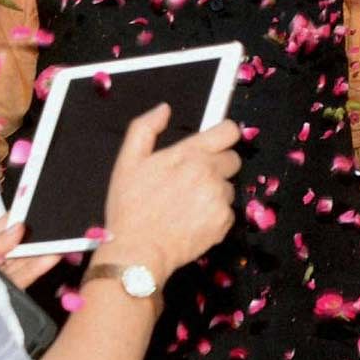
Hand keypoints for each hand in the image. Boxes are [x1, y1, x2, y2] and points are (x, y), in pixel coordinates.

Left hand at [0, 219, 57, 286]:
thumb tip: (18, 228)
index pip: (1, 227)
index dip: (18, 217)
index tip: (37, 209)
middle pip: (16, 243)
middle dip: (34, 235)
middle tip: (53, 228)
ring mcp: (1, 273)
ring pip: (24, 259)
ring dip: (41, 251)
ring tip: (58, 242)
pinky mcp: (10, 288)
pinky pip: (26, 275)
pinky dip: (40, 267)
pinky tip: (51, 258)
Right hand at [95, 104, 239, 283]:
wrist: (138, 250)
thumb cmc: (129, 207)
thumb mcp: (127, 162)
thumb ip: (144, 129)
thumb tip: (164, 109)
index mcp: (189, 154)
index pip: (229, 131)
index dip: (226, 134)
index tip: (219, 141)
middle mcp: (209, 173)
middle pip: (232, 159)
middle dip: (218, 165)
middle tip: (194, 180)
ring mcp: (220, 197)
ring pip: (229, 187)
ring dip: (215, 191)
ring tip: (187, 204)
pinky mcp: (225, 220)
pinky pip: (228, 211)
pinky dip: (215, 214)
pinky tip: (192, 220)